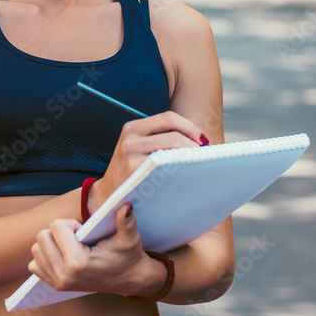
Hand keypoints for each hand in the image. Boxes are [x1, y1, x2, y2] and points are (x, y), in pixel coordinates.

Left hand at [28, 202, 162, 294]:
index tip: (84, 231)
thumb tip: (125, 204)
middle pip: (42, 237)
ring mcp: (58, 282)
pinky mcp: (55, 286)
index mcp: (77, 262)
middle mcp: (64, 275)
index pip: (56, 227)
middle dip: (59, 231)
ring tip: (71, 246)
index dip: (71, 223)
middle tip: (77, 238)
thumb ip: (126, 220)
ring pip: (37, 249)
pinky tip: (63, 255)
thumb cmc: (128, 255)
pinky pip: (35, 264)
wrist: (129, 279)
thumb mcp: (129, 237)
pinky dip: (46, 256)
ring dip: (51, 243)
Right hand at [89, 110, 206, 213]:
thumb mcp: (139, 148)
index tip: (204, 141)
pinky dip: (180, 172)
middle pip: (174, 136)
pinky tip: (188, 179)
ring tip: (201, 168)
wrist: (108, 197)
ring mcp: (130, 156)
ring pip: (172, 152)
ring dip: (190, 159)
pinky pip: (165, 169)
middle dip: (195, 147)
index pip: (169, 118)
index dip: (191, 127)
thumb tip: (202, 141)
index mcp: (133, 128)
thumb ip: (162, 139)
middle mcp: (130, 139)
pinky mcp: (133, 173)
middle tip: (207, 158)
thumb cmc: (132, 173)